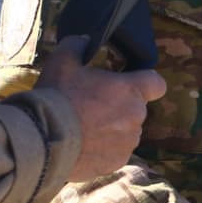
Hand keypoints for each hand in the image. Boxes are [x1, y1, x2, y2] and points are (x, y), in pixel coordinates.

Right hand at [36, 37, 166, 182]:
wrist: (44, 140)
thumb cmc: (57, 97)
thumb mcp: (62, 61)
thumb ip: (77, 45)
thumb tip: (84, 40)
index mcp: (129, 90)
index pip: (157, 84)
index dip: (147, 83)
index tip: (131, 85)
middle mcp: (135, 116)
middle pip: (135, 109)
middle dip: (118, 107)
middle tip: (91, 107)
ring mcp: (128, 142)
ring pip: (126, 132)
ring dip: (112, 130)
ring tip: (84, 129)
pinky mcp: (117, 162)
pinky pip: (115, 152)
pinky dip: (104, 150)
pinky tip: (82, 146)